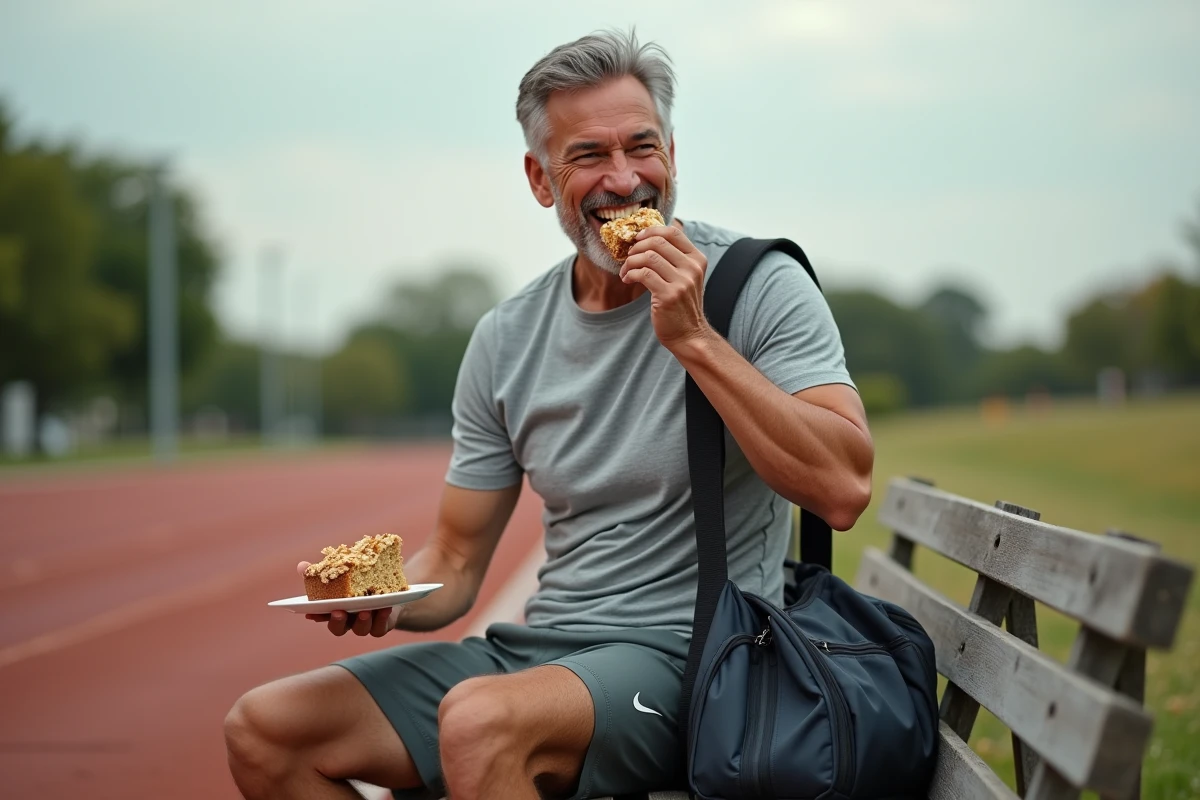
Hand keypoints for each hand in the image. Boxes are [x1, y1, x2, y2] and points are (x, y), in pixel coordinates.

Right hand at [297, 561, 399, 636]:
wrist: (391, 590)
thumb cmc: (360, 583)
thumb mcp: (344, 574)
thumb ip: (323, 571)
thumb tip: (302, 566)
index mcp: (337, 609)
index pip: (323, 616)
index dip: (317, 616)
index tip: (310, 614)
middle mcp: (349, 620)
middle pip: (339, 628)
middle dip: (338, 622)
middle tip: (339, 612)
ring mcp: (365, 625)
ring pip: (361, 630)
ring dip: (361, 621)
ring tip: (364, 611)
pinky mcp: (382, 625)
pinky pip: (380, 627)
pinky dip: (382, 619)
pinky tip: (385, 608)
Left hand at [619, 225, 710, 350]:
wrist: (689, 335)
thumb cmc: (682, 305)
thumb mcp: (686, 277)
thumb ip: (674, 259)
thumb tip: (648, 238)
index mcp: (697, 259)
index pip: (673, 232)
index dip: (651, 230)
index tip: (637, 238)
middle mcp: (692, 268)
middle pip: (657, 242)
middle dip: (637, 247)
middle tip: (629, 257)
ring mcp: (681, 282)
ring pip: (648, 257)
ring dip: (630, 262)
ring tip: (626, 271)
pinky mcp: (668, 295)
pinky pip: (643, 274)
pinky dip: (630, 274)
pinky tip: (627, 280)